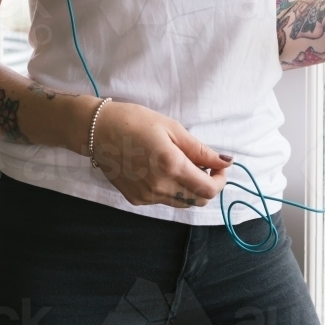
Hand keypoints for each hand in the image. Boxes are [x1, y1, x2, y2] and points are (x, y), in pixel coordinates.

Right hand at [89, 100, 231, 207]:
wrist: (98, 130)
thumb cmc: (136, 122)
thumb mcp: (173, 129)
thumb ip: (200, 150)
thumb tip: (226, 162)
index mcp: (171, 166)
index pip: (208, 189)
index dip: (220, 180)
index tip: (219, 166)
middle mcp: (160, 187)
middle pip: (198, 201)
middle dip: (208, 185)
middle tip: (205, 165)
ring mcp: (146, 196)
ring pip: (182, 203)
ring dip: (191, 188)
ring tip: (184, 165)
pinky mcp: (136, 199)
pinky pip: (164, 201)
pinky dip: (173, 190)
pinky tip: (164, 170)